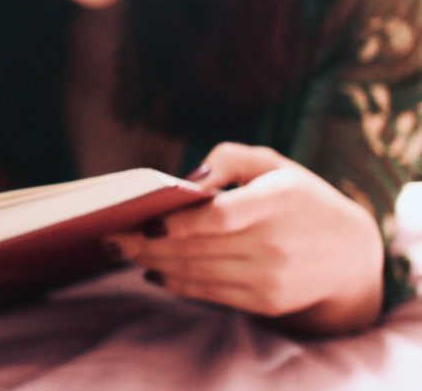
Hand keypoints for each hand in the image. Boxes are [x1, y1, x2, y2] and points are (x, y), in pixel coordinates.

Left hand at [107, 142, 384, 335]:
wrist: (350, 255)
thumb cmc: (298, 198)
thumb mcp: (274, 165)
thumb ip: (229, 159)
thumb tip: (186, 180)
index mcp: (277, 201)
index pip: (221, 217)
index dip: (179, 222)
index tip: (143, 220)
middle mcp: (275, 243)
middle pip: (196, 248)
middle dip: (145, 244)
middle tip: (109, 236)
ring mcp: (270, 277)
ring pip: (196, 272)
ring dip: (152, 263)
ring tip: (121, 250)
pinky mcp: (265, 300)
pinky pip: (208, 293)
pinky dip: (175, 282)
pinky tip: (152, 270)